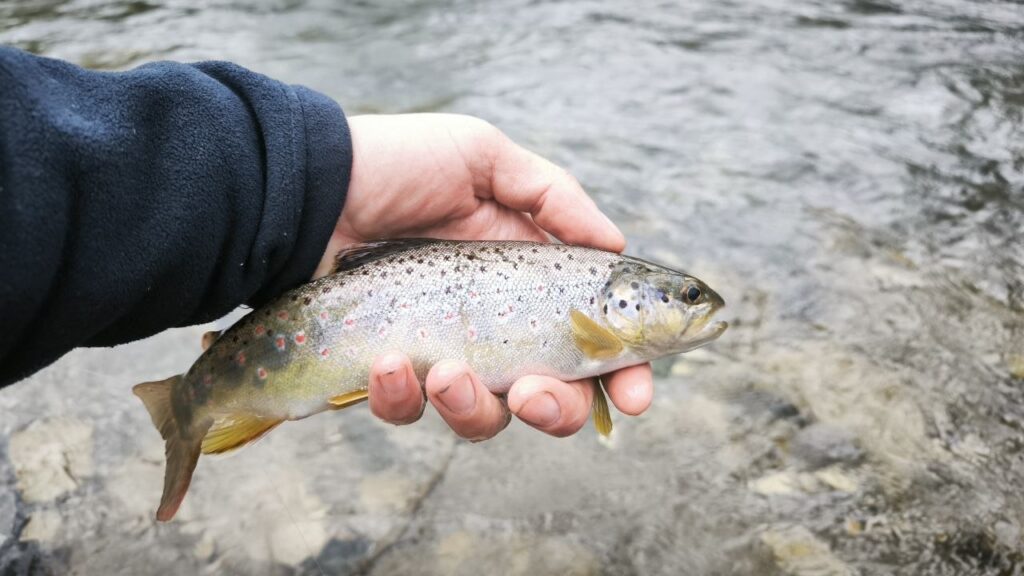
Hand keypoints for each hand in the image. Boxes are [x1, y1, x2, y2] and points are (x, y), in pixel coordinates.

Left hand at [316, 113, 652, 439]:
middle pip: (547, 396)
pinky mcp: (386, 373)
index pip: (588, 338)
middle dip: (554, 410)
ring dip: (473, 407)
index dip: (621, 373)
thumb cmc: (393, 164)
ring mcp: (439, 353)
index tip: (636, 396)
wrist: (304, 188)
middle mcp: (490, 323)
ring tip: (445, 371)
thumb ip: (552, 197)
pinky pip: (407, 410)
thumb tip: (614, 246)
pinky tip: (388, 361)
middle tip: (531, 395)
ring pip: (481, 417)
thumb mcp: (481, 156)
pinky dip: (402, 395)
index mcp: (525, 277)